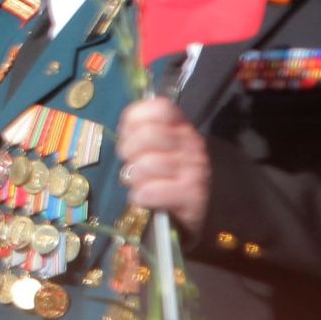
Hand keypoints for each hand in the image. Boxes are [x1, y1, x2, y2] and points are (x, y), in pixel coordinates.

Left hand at [117, 97, 208, 234]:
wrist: (195, 212)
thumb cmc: (167, 176)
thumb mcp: (158, 148)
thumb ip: (142, 131)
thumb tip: (126, 126)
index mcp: (181, 126)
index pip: (158, 107)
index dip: (135, 120)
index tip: (130, 136)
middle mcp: (191, 143)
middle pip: (146, 135)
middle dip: (129, 152)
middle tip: (133, 164)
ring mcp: (194, 168)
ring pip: (144, 166)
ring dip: (135, 179)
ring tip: (144, 183)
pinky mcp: (191, 195)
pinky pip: (149, 191)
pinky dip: (141, 197)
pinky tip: (149, 199)